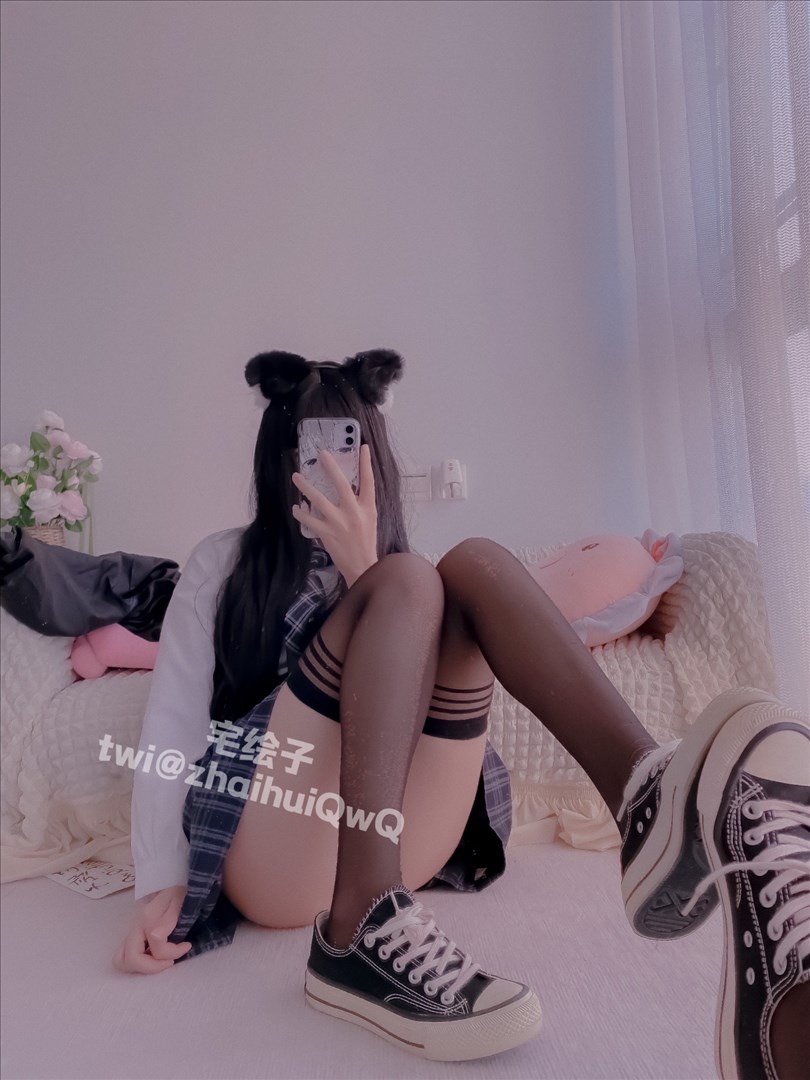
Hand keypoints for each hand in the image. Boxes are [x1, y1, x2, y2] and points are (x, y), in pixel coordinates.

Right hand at [113, 885, 191, 973]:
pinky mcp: (133, 935)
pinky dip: (137, 962)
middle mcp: (135, 928)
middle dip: (151, 967)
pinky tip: (153, 955)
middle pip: (129, 960)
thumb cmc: (177, 889)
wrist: (170, 878)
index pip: (156, 949)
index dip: (174, 953)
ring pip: (121, 960)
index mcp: (147, 919)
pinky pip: (125, 955)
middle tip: (169, 961)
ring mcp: (132, 932)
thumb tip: (156, 938)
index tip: (187, 945)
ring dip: (140, 967)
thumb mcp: (178, 900)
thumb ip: (168, 919)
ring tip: (159, 960)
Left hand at [291, 443, 377, 586]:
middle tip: (321, 454)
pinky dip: (301, 513)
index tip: (363, 447)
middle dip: (330, 467)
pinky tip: (296, 508)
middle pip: (341, 484)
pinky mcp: (327, 533)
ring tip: (296, 476)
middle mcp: (353, 512)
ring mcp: (339, 523)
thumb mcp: (369, 518)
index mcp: (367, 507)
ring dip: (305, 487)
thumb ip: (360, 502)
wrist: (363, 566)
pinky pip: (309, 520)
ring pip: (319, 500)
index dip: (366, 463)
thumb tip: (346, 486)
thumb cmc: (365, 541)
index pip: (368, 481)